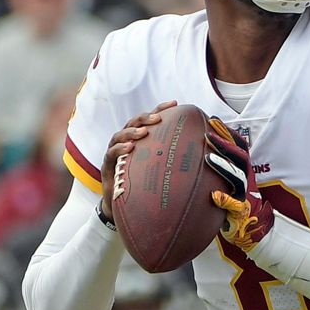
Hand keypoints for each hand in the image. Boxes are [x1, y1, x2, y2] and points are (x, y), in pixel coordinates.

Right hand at [101, 101, 177, 217]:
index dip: (161, 109)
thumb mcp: (160, 170)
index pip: (150, 120)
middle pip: (134, 123)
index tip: (175, 103)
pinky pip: (112, 153)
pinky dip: (120, 148)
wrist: (123, 205)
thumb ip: (173, 160)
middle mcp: (126, 142)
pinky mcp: (107, 164)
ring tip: (143, 132)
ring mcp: (115, 152)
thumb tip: (202, 156)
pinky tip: (130, 148)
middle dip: (145, 118)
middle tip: (158, 119)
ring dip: (132, 132)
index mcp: (140, 139)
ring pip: (120, 135)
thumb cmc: (143, 185)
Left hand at [205, 117, 273, 250]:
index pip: (239, 146)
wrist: (250, 225)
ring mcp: (243, 193)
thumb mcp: (228, 178)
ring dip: (223, 167)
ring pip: (237, 177)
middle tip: (207, 134)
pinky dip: (224, 199)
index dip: (228, 132)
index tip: (213, 119)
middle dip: (225, 144)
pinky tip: (214, 196)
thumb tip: (201, 144)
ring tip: (208, 158)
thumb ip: (220, 164)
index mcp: (242, 168)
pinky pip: (233, 204)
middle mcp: (245, 178)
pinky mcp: (239, 210)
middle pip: (240, 157)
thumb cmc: (233, 198)